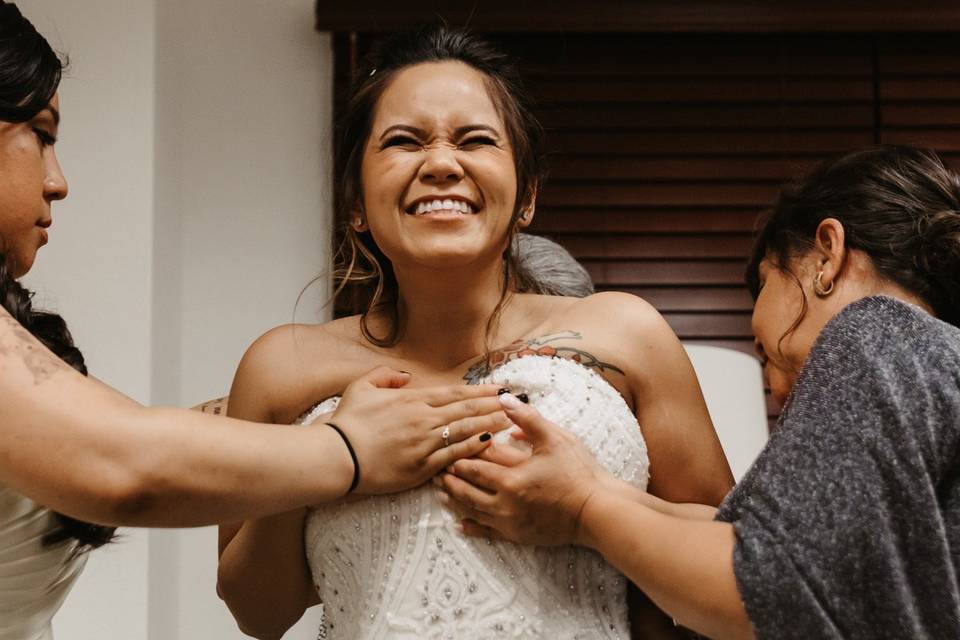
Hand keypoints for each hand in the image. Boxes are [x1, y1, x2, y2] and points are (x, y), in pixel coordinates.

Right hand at [329, 367, 511, 494]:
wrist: (338, 455)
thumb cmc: (348, 422)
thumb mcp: (362, 387)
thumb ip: (385, 375)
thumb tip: (405, 376)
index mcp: (413, 399)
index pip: (455, 393)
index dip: (480, 391)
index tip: (499, 389)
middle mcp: (424, 419)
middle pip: (467, 410)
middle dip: (494, 405)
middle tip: (516, 402)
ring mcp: (426, 443)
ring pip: (467, 431)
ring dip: (492, 424)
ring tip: (512, 420)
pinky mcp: (423, 467)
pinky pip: (455, 455)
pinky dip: (475, 448)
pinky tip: (491, 444)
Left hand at [438, 393, 611, 545]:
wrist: (598, 512)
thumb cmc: (579, 472)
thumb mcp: (555, 438)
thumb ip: (527, 418)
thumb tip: (504, 398)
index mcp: (513, 475)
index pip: (478, 461)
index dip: (460, 452)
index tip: (447, 445)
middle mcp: (506, 500)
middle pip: (469, 487)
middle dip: (451, 476)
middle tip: (436, 467)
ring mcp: (510, 521)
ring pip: (473, 509)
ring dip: (455, 499)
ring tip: (440, 491)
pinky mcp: (518, 535)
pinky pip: (487, 533)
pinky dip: (472, 527)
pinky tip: (460, 524)